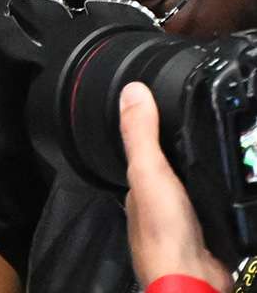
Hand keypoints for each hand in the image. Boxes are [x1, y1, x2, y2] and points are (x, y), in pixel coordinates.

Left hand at [120, 82, 231, 290]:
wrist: (194, 277)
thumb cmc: (164, 231)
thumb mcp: (150, 171)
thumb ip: (141, 134)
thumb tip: (132, 90)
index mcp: (141, 188)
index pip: (147, 154)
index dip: (158, 135)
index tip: (171, 111)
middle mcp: (160, 205)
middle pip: (174, 172)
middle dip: (187, 156)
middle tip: (206, 130)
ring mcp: (185, 222)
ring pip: (196, 190)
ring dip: (206, 176)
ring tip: (223, 153)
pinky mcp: (210, 234)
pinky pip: (217, 208)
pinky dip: (223, 197)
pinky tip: (234, 190)